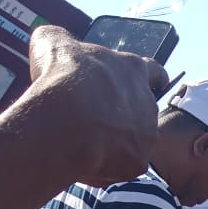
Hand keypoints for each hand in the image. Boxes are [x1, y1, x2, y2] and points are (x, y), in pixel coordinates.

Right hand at [26, 26, 168, 186]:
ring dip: (116, 140)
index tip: (152, 83)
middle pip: (142, 110)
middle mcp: (148, 102)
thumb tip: (54, 44)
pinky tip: (84, 159)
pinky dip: (105, 164)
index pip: (155, 72)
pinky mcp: (138, 162)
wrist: (67, 120)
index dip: (152, 78)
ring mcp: (147, 135)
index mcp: (133, 70)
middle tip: (95, 118)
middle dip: (123, 114)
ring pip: (134, 140)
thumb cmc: (62, 76)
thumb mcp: (52, 42)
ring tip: (86, 140)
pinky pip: (122, 166)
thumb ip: (60, 42)